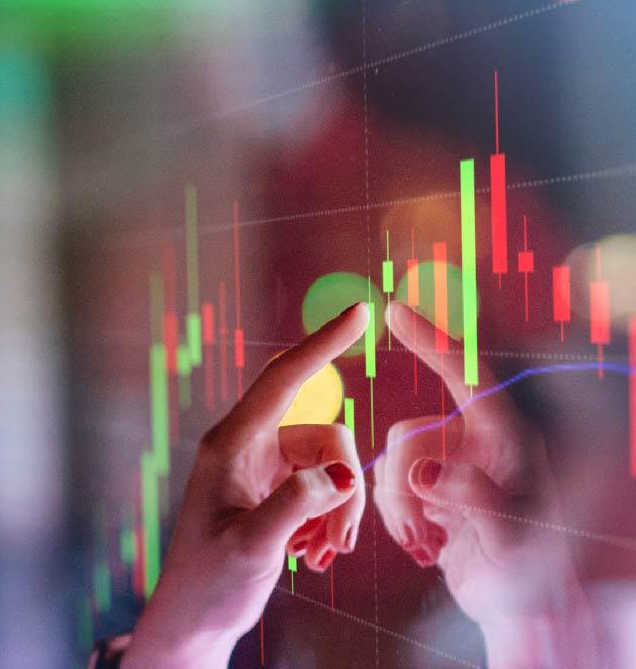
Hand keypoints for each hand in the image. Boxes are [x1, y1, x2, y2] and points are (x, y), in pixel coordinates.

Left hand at [123, 304, 368, 668]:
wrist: (196, 620)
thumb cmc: (209, 584)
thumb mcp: (252, 547)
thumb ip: (294, 507)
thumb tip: (338, 474)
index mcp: (229, 446)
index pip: (283, 380)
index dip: (322, 344)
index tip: (359, 311)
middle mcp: (246, 448)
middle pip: (326, 438)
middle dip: (345, 488)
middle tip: (337, 545)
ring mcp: (263, 469)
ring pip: (333, 467)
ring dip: (339, 513)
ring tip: (321, 557)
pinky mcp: (276, 490)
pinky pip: (326, 488)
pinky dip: (331, 521)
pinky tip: (313, 556)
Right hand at [374, 303, 596, 667]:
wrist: (518, 609)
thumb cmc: (530, 575)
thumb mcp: (510, 540)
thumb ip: (471, 499)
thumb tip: (424, 471)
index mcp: (510, 442)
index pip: (469, 377)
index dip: (432, 341)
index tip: (394, 310)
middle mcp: (480, 447)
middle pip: (411, 434)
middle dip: (403, 486)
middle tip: (425, 536)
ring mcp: (454, 468)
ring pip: (393, 463)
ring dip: (399, 509)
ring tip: (427, 546)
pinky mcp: (432, 492)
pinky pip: (388, 488)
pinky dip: (396, 520)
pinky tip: (426, 547)